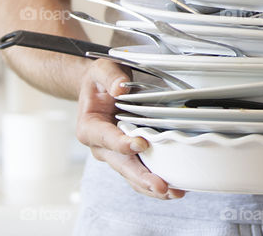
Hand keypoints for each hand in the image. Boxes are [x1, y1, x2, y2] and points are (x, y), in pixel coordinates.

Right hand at [75, 58, 184, 199]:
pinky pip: (140, 171)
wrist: (98, 89)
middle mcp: (101, 146)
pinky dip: (154, 181)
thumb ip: (110, 76)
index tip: (140, 144)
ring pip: (131, 174)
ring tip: (172, 193)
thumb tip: (120, 87)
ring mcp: (115, 154)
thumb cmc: (100, 81)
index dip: (122, 143)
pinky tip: (172, 189)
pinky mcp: (128, 156)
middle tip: (160, 185)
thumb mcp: (101, 69)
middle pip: (121, 165)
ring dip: (150, 185)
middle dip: (141, 176)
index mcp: (90, 127)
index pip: (106, 138)